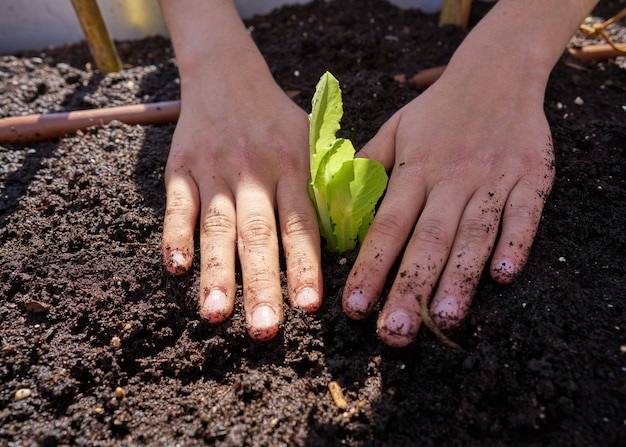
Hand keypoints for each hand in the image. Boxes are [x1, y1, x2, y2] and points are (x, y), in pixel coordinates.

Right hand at [161, 50, 321, 340]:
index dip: (304, 265)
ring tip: (216, 315)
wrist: (227, 75)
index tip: (308, 306)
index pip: (300, 224)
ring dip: (216, 272)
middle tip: (265, 329)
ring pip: (216, 227)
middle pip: (258, 234)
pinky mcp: (181, 170)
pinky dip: (174, 237)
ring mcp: (214, 172)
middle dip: (261, 284)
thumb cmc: (277, 119)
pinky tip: (176, 270)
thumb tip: (354, 229)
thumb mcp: (312, 140)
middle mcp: (253, 173)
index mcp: (291, 168)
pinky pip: (176, 207)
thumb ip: (328, 183)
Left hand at [342, 56, 554, 346]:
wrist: (497, 73)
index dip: (370, 266)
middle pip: (429, 239)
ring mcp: (493, 178)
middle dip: (410, 288)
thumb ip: (367, 166)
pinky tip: (503, 275)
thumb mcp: (395, 128)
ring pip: (474, 234)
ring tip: (444, 319)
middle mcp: (452, 178)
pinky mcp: (530, 178)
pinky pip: (524, 214)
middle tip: (394, 331)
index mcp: (416, 169)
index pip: (388, 225)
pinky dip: (516, 243)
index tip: (354, 306)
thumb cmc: (438, 109)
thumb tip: (335, 202)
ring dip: (459, 277)